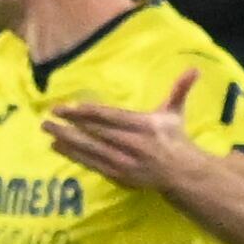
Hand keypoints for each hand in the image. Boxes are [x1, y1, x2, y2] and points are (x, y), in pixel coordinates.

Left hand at [42, 65, 210, 195]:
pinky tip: (57, 147)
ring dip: (67, 140)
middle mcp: (134, 145)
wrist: (182, 173)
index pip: (111, 117)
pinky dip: (73, 155)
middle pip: (97, 133)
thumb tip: (195, 68)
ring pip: (91, 149)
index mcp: (145, 126)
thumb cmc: (174, 138)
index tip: (68, 107)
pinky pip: (92, 164)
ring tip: (48, 130)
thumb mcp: (176, 112)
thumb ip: (180, 89)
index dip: (88, 112)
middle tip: (48, 116)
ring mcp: (125, 162)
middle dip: (71, 124)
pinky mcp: (118, 175)